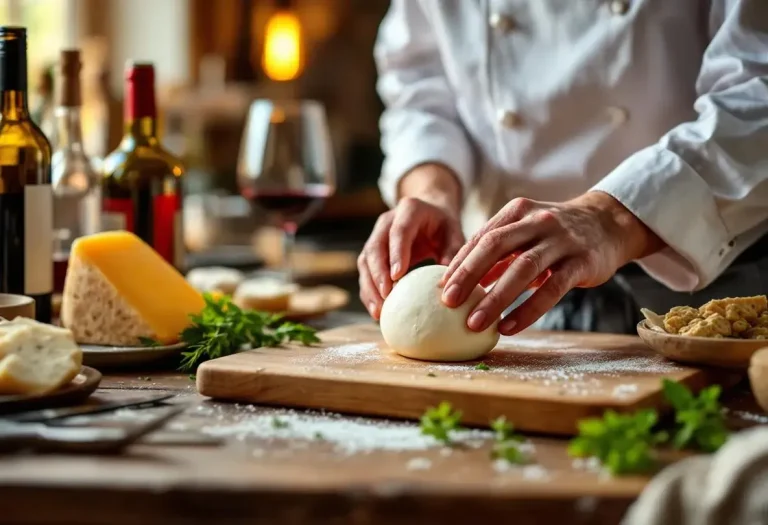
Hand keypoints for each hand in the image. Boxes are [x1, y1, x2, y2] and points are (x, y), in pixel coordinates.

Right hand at [358, 197, 464, 318]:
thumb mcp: (454, 232)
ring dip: (370, 287)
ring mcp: (376, 237)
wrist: (428, 213)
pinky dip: (369, 292)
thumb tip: (447, 282)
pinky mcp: (371, 253)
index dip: (396, 253)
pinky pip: (365, 273)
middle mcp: (387, 222)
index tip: (397, 276)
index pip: (399, 231)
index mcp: (410, 210)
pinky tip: (377, 311)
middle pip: (375, 247)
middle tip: (386, 296)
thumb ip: (453, 252)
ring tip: (379, 310)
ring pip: (365, 261)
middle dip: (378, 274)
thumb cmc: (443, 226)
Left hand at [439, 192, 662, 334]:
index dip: (459, 263)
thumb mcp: (526, 230)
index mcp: (517, 212)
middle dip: (468, 275)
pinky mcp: (581, 262)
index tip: (440, 288)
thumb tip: (459, 280)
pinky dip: (528, 310)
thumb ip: (497, 251)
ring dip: (496, 298)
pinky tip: (509, 327)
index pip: (481, 237)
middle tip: (448, 302)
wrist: (609, 223)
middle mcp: (537, 221)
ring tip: (475, 323)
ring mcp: (561, 240)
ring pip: (522, 269)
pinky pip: (551, 289)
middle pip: (495, 246)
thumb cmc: (556, 234)